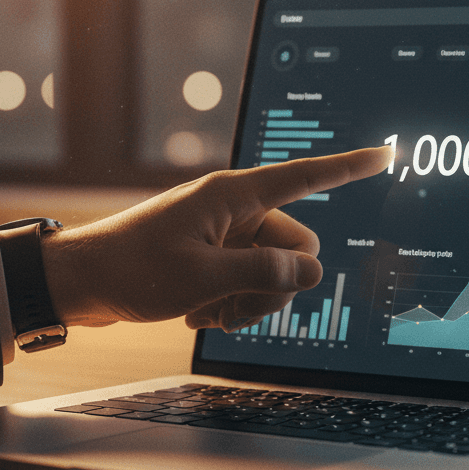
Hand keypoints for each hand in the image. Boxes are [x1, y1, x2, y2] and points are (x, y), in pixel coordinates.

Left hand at [41, 147, 389, 331]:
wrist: (81, 281)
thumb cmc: (133, 270)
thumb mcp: (202, 278)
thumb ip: (263, 275)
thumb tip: (312, 273)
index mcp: (235, 196)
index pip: (305, 175)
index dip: (349, 167)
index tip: (387, 154)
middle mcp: (237, 210)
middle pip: (295, 247)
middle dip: (275, 287)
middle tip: (235, 310)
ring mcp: (227, 233)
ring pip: (273, 271)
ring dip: (250, 302)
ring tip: (210, 316)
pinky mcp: (216, 254)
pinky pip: (250, 280)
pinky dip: (233, 303)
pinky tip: (200, 315)